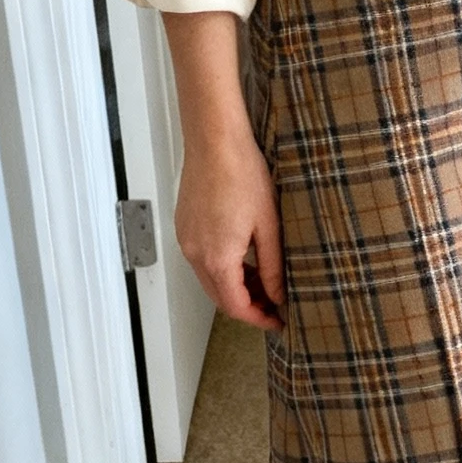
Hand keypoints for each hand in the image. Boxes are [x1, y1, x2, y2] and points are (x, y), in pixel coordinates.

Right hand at [175, 125, 284, 330]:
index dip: (258, 319)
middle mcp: (195, 253)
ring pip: (210, 280)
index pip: (236, 306)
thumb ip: (272, 266)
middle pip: (220, 298)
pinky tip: (242, 258)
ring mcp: (186, 240)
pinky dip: (221, 269)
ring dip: (234, 287)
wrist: (215, 142)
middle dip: (247, 306)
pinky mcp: (184, 227)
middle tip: (274, 304)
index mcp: (217, 257)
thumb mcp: (269, 225)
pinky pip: (201, 260)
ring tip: (262, 280)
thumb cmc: (242, 173)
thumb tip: (277, 294)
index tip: (276, 320)